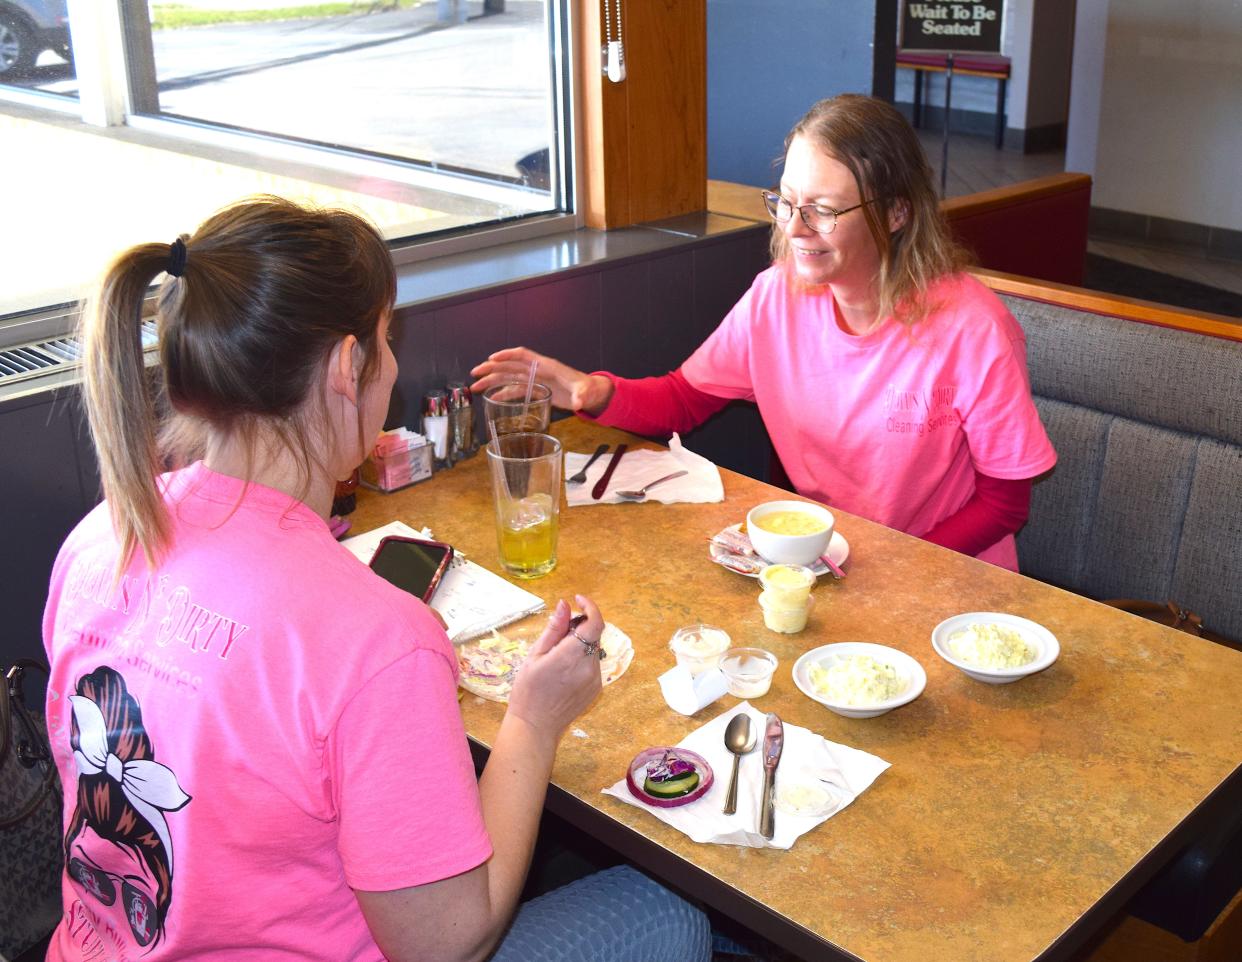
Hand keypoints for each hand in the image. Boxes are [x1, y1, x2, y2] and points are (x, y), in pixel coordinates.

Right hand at [469, 347, 613, 415]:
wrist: (590, 393)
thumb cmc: (588, 388)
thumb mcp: (585, 391)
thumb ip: (581, 395)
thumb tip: (579, 402)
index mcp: (546, 366)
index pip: (523, 355)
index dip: (507, 355)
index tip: (492, 358)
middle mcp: (537, 371)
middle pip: (510, 366)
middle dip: (492, 368)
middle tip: (475, 373)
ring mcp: (535, 380)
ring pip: (509, 378)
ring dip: (492, 381)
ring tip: (476, 387)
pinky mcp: (536, 390)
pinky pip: (515, 390)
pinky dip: (503, 393)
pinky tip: (491, 398)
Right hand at [506, 596, 603, 738]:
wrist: (536, 726)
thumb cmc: (528, 690)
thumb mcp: (534, 655)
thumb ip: (554, 629)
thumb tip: (565, 604)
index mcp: (570, 657)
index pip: (595, 624)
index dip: (590, 607)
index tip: (578, 600)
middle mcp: (588, 667)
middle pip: (594, 634)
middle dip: (580, 626)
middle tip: (558, 632)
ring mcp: (595, 679)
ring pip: (593, 649)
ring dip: (581, 643)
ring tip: (557, 655)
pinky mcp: (597, 688)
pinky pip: (593, 663)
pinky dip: (582, 657)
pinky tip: (564, 670)